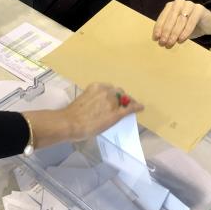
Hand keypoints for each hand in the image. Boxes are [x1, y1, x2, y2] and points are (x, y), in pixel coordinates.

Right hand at [22, 83, 142, 148]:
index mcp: (96, 86)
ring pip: (125, 100)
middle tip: (121, 104)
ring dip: (127, 103)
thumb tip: (98, 106)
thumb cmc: (71, 115)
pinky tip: (140, 108)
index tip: (114, 98)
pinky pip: (130, 108)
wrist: (70, 123)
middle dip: (121, 98)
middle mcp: (106, 91)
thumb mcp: (83, 100)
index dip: (113, 94)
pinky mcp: (117, 113)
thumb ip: (92, 100)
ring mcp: (112, 102)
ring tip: (130, 107)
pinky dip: (136, 108)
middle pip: (119, 92)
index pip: (110, 88)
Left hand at [152, 0, 210, 47]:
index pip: (162, 17)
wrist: (208, 24)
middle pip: (171, 18)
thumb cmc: (188, 26)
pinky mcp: (199, 9)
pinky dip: (185, 32)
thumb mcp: (176, 28)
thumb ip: (167, 31)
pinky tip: (181, 40)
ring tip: (171, 44)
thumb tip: (157, 39)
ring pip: (180, 20)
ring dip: (174, 33)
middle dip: (166, 32)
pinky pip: (191, 21)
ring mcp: (190, 4)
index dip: (158, 28)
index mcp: (171, 6)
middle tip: (163, 43)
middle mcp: (179, 3)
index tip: (155, 39)